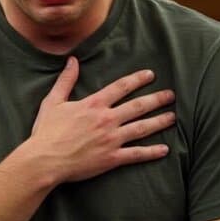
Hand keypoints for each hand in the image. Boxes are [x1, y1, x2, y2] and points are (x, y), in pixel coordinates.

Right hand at [29, 57, 174, 185]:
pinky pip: (136, 154)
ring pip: (141, 128)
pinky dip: (152, 152)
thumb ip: (66, 80)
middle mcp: (106, 119)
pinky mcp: (112, 159)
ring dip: (159, 122)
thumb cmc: (47, 130)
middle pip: (137, 106)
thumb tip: (72, 60)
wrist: (46, 159)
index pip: (120, 87)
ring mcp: (112, 140)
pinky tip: (164, 149)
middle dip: (156, 99)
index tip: (151, 74)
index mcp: (93, 104)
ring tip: (173, 117)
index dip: (136, 79)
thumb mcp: (53, 100)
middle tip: (171, 95)